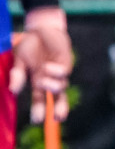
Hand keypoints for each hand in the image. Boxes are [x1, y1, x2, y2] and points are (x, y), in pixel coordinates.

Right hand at [10, 7, 71, 122]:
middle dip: (58, 109)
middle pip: (57, 97)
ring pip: (60, 86)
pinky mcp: (66, 60)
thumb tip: (14, 91)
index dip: (39, 110)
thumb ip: (17, 74)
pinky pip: (63, 71)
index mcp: (37, 81)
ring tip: (42, 83)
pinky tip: (47, 67)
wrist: (40, 27)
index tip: (36, 121)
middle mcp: (50, 79)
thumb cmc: (28, 44)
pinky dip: (55, 72)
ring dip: (52, 87)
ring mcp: (58, 70)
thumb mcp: (18, 60)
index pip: (39, 99)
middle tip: (56, 119)